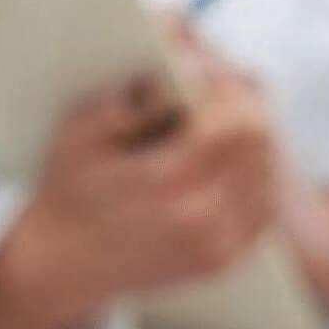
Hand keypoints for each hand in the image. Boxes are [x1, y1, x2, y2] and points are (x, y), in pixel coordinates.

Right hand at [0, 28, 280, 328]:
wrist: (60, 265)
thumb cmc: (66, 191)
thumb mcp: (77, 133)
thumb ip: (126, 95)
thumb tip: (173, 62)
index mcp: (164, 182)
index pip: (234, 122)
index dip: (229, 90)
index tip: (213, 73)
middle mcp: (200, 218)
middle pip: (260, 146)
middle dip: (246, 110)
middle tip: (226, 92)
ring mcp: (217, 245)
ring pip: (268, 176)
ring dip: (256, 144)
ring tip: (231, 121)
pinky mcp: (224, 262)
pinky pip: (265, 210)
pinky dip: (257, 179)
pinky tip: (236, 161)